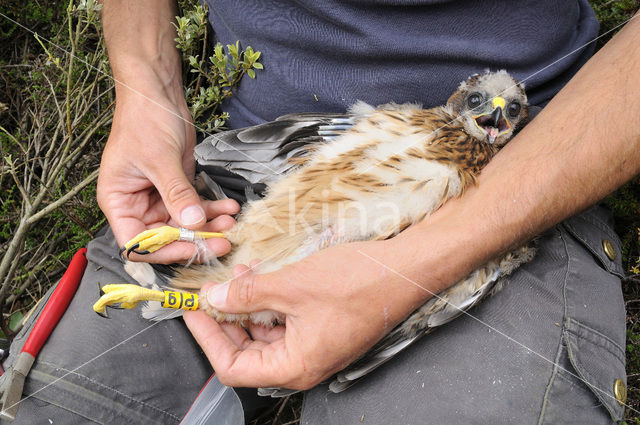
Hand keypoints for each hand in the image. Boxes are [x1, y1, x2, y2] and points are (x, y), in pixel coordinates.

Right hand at [97, 79, 239, 262]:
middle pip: (165, 237)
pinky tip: (230, 207)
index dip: (163, 251)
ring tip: (231, 221)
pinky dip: (213, 209)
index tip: (191, 248)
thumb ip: (176, 193)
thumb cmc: (144, 120)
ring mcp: (158, 198)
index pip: (137, 242)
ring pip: (185, 224)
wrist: (158, 94)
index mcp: (118, 202)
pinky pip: (196, 207)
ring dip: (209, 225)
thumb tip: (193, 223)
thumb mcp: (160, 159)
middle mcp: (136, 205)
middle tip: (222, 242)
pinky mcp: (177, 188)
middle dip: (195, 240)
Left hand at [183, 239, 431, 389]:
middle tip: (208, 290)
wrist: (405, 269)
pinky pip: (284, 321)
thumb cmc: (356, 282)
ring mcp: (314, 346)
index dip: (207, 337)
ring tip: (236, 274)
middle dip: (225, 318)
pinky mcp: (322, 328)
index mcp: (294, 366)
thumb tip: (214, 297)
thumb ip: (247, 294)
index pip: (233, 367)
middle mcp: (303, 363)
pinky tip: (261, 276)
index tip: (192, 310)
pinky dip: (268, 301)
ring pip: (265, 332)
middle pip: (247, 350)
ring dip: (246, 305)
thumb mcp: (291, 285)